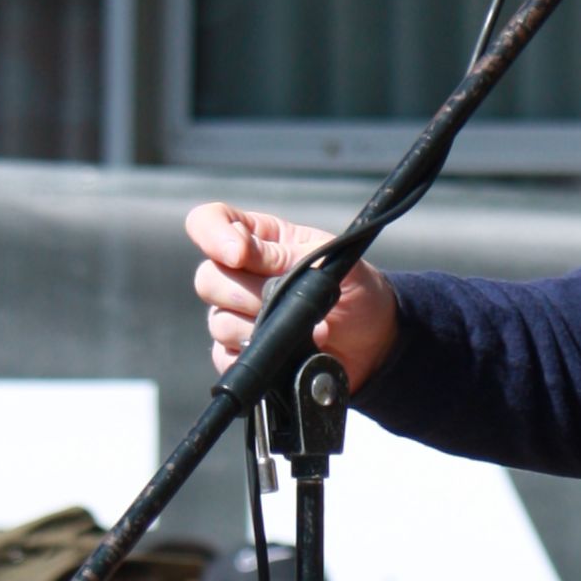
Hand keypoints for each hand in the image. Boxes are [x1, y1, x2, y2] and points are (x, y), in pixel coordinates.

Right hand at [186, 204, 399, 387]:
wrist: (373, 340)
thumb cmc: (355, 289)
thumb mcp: (331, 260)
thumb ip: (287, 254)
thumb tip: (241, 253)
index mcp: (258, 238)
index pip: (208, 222)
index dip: (212, 235)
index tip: (238, 255)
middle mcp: (239, 275)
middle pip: (207, 279)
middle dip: (247, 293)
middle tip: (287, 300)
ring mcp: (237, 315)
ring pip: (218, 322)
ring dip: (263, 329)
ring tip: (308, 330)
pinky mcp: (242, 353)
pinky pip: (226, 358)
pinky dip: (259, 358)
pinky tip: (291, 352)